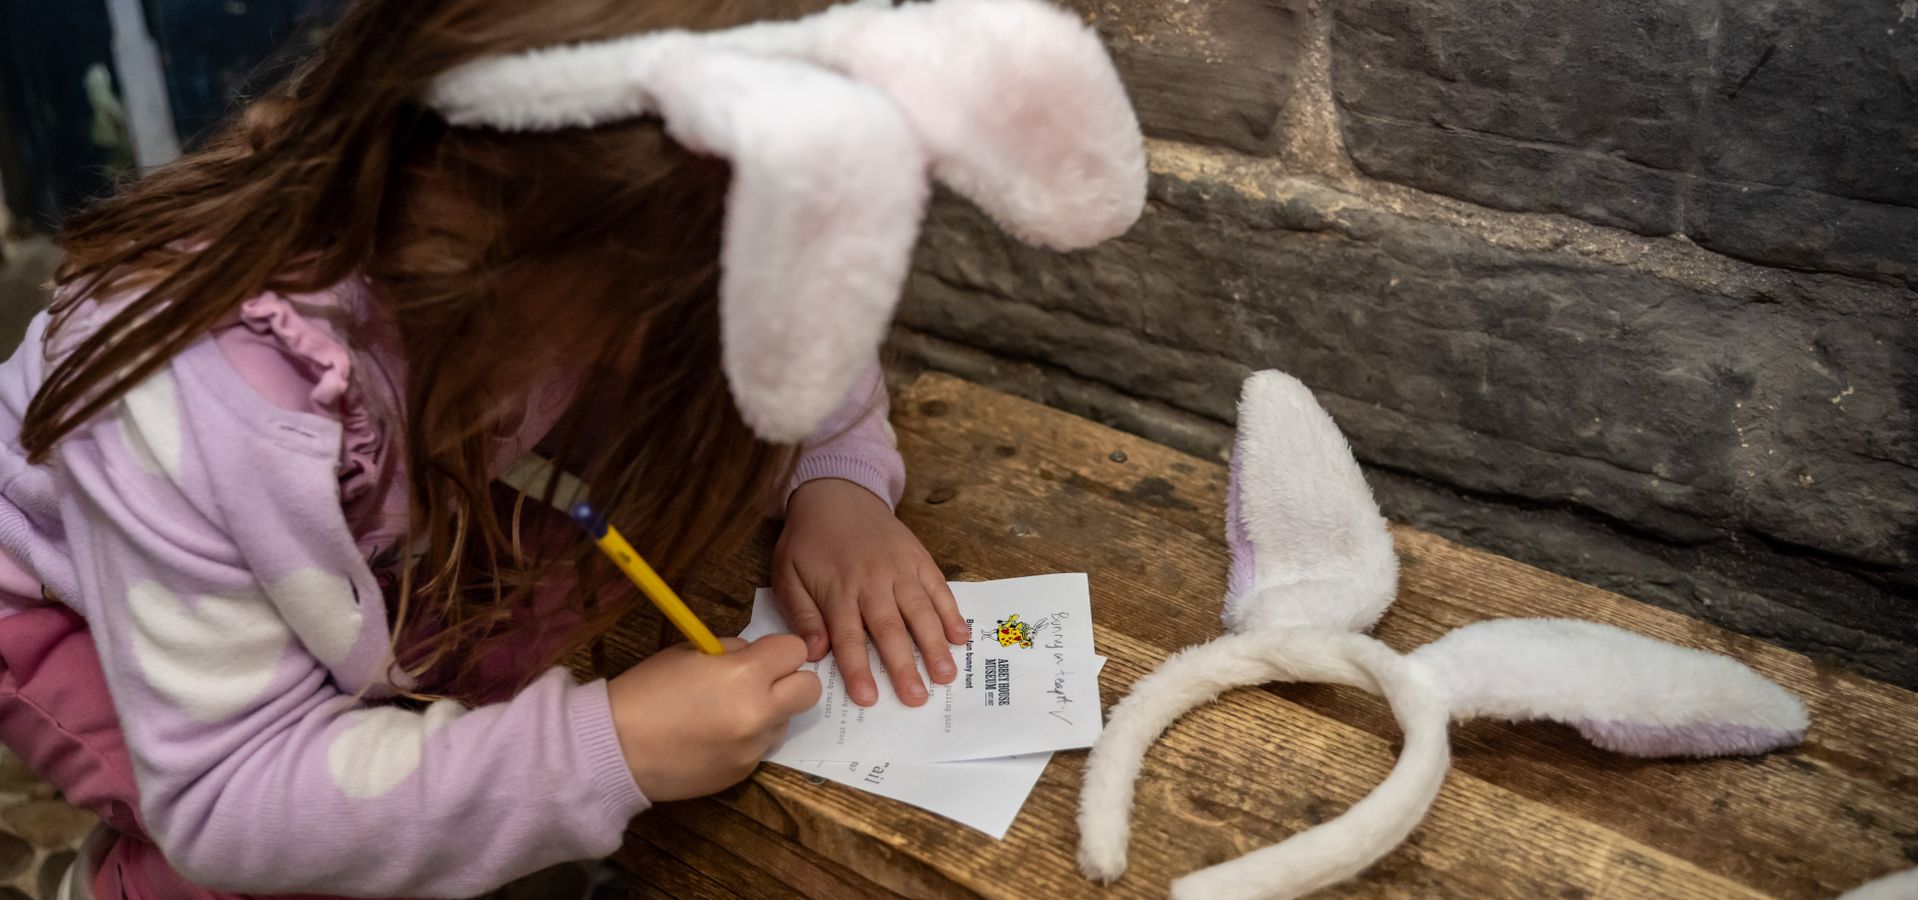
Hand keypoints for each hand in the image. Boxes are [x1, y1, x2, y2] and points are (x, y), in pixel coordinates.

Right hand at [606, 635, 819, 801]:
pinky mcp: (744, 773)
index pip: (795, 650)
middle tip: (761, 682)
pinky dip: (747, 739)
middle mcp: (759, 713)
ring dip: (769, 713)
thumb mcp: (690, 652)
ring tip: (727, 713)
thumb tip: (755, 656)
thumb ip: (733, 652)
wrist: (616, 748)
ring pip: (786, 722)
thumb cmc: (646, 691)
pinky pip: (761, 748)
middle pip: (809, 690)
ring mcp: (753, 748)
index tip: (761, 656)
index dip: (778, 651)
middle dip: (790, 681)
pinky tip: (713, 737)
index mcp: (745, 675)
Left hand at [772, 479, 967, 707]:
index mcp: (838, 590)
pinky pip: (938, 588)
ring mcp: (900, 569)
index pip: (849, 637)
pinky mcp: (918, 558)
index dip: (859, 669)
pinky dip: (951, 612)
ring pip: (920, 611)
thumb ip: (802, 614)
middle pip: (890, 630)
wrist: (836, 494)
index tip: (869, 698)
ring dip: (934, 645)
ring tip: (946, 676)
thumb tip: (815, 652)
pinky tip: (960, 637)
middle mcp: (872, 581)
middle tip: (917, 698)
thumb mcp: (786, 575)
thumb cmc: (808, 541)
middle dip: (904, 666)